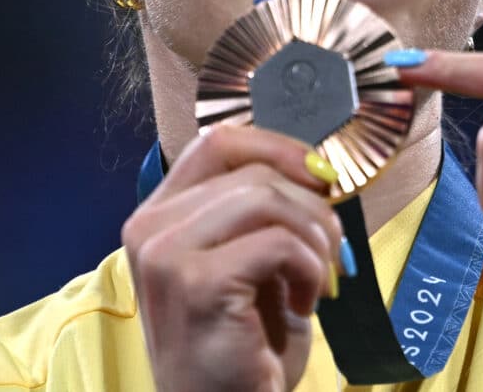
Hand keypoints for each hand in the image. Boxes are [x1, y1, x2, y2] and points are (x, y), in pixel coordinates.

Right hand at [121, 125, 344, 391]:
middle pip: (255, 171)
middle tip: (332, 253)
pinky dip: (311, 268)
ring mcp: (165, 254)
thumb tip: (319, 168)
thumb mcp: (254, 258)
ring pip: (268, 197)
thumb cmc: (246, 340)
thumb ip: (265, 209)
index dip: (280, 148)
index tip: (321, 179)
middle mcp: (149, 227)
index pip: (219, 142)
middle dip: (313, 207)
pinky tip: (305, 303)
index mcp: (160, 214)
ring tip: (318, 279)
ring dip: (315, 237)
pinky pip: (279, 242)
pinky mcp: (195, 283)